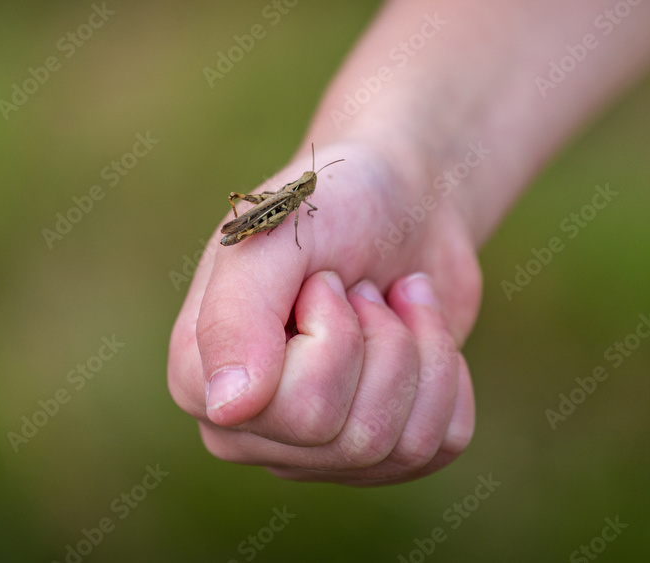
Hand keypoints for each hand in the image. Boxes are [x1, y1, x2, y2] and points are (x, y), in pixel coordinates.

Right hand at [168, 141, 481, 484]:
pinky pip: (441, 446)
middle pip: (354, 436)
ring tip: (389, 302)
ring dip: (418, 348)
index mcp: (202, 380)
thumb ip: (237, 312)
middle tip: (361, 289)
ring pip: (401, 447)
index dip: (334, 332)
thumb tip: (228, 408)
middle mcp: (252, 429)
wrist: (403, 198)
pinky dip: (447, 370)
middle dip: (383, 339)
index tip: (325, 278)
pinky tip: (416, 329)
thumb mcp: (279, 231)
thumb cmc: (334, 205)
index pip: (296, 410)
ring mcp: (316, 449)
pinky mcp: (382, 451)